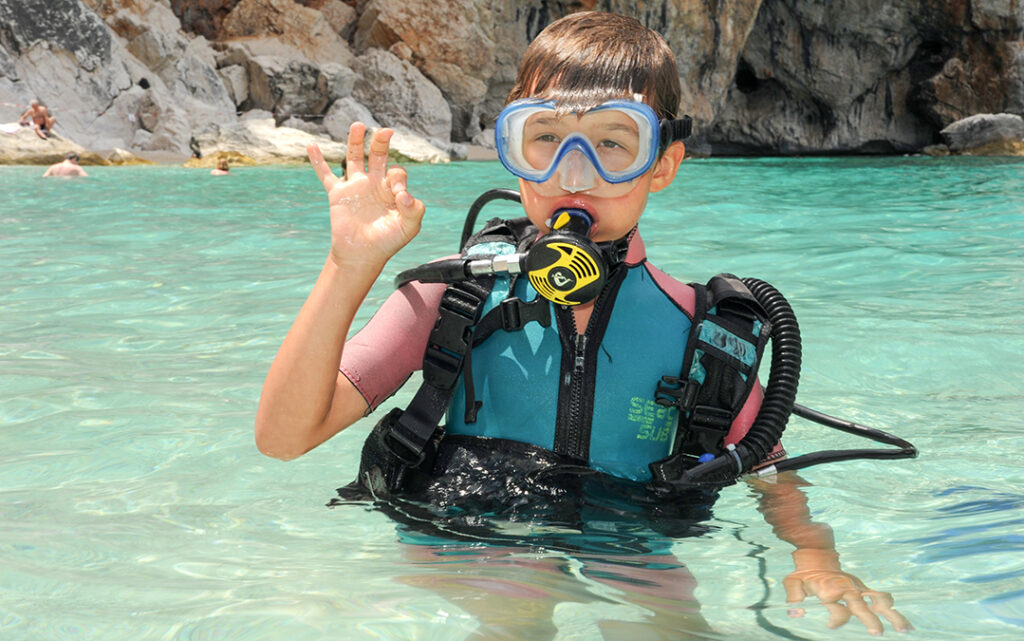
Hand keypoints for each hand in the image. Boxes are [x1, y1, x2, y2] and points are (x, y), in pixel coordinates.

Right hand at [307, 123, 424, 269]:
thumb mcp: (409, 227)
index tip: (398, 194)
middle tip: (385, 131)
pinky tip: (311, 146)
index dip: (398, 179)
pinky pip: (326, 175)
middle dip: (381, 142)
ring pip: (354, 158)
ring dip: (355, 141)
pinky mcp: (338, 194)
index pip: (396, 173)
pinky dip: (318, 161)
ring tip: (358, 126)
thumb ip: (414, 210)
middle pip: (378, 155)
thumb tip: (405, 195)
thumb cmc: (388, 241)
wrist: (362, 255)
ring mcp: (355, 187)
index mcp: (391, 189)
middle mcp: (374, 183)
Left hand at [784, 567, 912, 634]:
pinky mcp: (863, 587)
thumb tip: (795, 614)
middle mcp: (846, 589)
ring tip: (905, 629)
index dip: (835, 619)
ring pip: (878, 600)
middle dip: (868, 619)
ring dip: (891, 614)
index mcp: (829, 590)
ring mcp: (857, 588)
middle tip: (877, 632)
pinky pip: (881, 596)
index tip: (830, 626)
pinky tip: (905, 624)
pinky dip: (892, 608)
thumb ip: (794, 598)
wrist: (816, 556)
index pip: (837, 610)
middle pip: (860, 605)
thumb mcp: (792, 583)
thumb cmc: (804, 574)